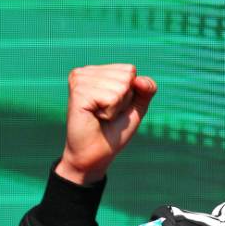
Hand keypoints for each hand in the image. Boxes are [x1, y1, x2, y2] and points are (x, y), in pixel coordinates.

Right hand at [56, 64, 156, 184]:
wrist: (95, 155)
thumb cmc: (114, 131)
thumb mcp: (136, 107)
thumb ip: (146, 89)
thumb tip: (138, 79)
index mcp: (96, 71)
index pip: (130, 70)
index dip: (130, 94)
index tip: (113, 107)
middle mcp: (84, 72)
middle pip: (127, 77)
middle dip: (123, 100)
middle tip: (106, 113)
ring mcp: (79, 80)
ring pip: (121, 87)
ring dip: (116, 107)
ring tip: (100, 116)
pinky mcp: (78, 92)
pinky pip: (112, 97)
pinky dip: (110, 113)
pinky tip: (95, 117)